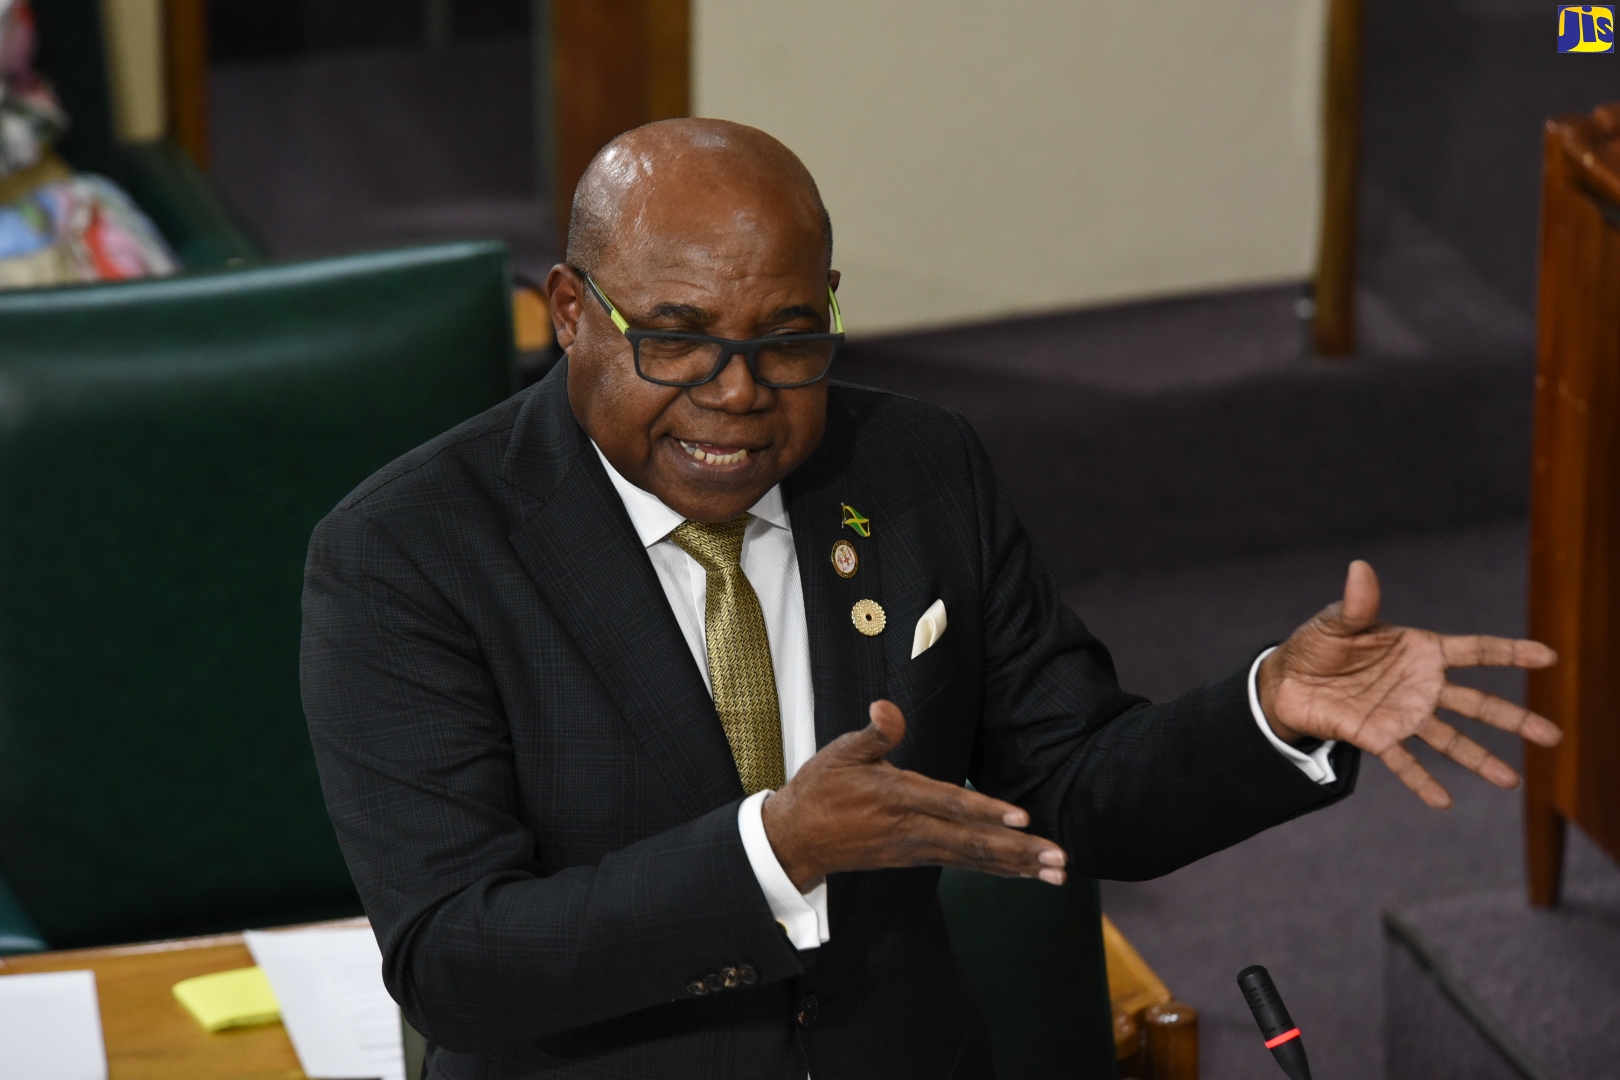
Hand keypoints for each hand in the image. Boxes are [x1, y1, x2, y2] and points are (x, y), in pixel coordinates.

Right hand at [760, 700, 1066, 890]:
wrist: (795, 841)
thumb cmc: (820, 791)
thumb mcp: (840, 752)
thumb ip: (874, 732)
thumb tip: (886, 706)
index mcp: (896, 796)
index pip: (949, 803)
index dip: (986, 810)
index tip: (1022, 818)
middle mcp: (912, 829)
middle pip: (973, 841)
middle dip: (1020, 851)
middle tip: (1060, 858)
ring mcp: (916, 849)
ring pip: (974, 859)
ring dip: (1018, 866)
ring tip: (1057, 872)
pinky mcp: (917, 858)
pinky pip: (964, 864)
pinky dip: (997, 869)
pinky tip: (1024, 871)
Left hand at [1258, 559, 1560, 808]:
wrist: (1287, 680)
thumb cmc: (1319, 644)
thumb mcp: (1335, 622)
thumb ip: (1356, 605)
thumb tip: (1360, 569)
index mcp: (1420, 651)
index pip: (1475, 651)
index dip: (1510, 653)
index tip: (1548, 657)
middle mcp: (1421, 686)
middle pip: (1477, 704)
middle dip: (1514, 719)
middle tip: (1552, 736)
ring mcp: (1404, 715)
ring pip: (1450, 739)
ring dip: (1479, 759)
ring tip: (1510, 780)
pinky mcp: (1378, 738)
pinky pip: (1404, 762)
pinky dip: (1421, 781)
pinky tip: (1443, 801)